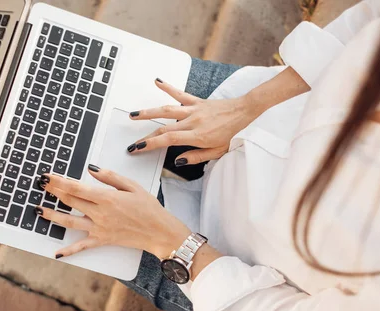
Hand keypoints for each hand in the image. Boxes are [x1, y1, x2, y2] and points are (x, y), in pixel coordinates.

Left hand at [37, 165, 190, 258]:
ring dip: (52, 216)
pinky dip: (68, 251)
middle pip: (70, 201)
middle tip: (40, 184)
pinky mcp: (102, 240)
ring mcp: (99, 228)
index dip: (59, 181)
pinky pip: (82, 246)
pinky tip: (56, 253)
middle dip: (53, 191)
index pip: (77, 187)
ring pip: (70, 221)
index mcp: (107, 198)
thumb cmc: (149, 208)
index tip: (48, 176)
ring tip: (38, 210)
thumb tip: (91, 169)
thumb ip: (110, 177)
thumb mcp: (132, 186)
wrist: (159, 232)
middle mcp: (100, 213)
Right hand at [127, 78, 262, 165]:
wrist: (247, 113)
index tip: (137, 149)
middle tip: (132, 143)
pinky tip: (158, 81)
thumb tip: (178, 160)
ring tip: (133, 115)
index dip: (150, 144)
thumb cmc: (234, 134)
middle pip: (163, 127)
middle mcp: (193, 121)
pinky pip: (181, 94)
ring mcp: (194, 110)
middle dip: (145, 136)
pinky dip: (168, 88)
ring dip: (148, 112)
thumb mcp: (218, 152)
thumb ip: (196, 157)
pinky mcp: (198, 102)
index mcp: (197, 136)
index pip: (167, 140)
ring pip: (167, 110)